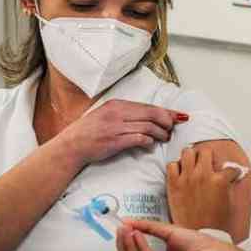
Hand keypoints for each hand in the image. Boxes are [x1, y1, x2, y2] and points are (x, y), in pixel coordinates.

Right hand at [57, 99, 188, 167]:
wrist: (71, 146)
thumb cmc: (90, 132)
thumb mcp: (107, 115)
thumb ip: (126, 114)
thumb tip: (149, 118)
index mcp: (117, 104)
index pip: (148, 106)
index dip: (166, 111)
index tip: (179, 115)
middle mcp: (117, 113)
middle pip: (152, 114)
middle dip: (167, 121)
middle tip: (173, 128)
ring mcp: (116, 127)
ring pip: (149, 127)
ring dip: (161, 133)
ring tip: (165, 138)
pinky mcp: (115, 141)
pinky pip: (139, 139)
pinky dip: (148, 141)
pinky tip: (150, 144)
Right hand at [116, 219, 230, 250]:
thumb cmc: (199, 244)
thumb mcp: (168, 232)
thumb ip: (148, 228)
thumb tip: (128, 222)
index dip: (125, 246)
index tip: (121, 228)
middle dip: (124, 246)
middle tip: (121, 228)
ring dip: (130, 246)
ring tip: (128, 230)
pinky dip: (142, 248)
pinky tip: (138, 236)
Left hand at [167, 147, 232, 231]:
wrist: (199, 233)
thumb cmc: (214, 221)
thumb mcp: (228, 200)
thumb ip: (228, 184)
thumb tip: (230, 175)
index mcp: (220, 180)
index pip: (230, 167)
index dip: (232, 171)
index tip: (230, 173)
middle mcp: (203, 175)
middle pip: (205, 151)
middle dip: (208, 156)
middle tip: (206, 162)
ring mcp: (187, 178)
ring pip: (187, 152)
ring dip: (191, 157)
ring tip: (192, 163)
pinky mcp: (174, 184)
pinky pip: (172, 165)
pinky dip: (176, 167)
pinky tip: (180, 173)